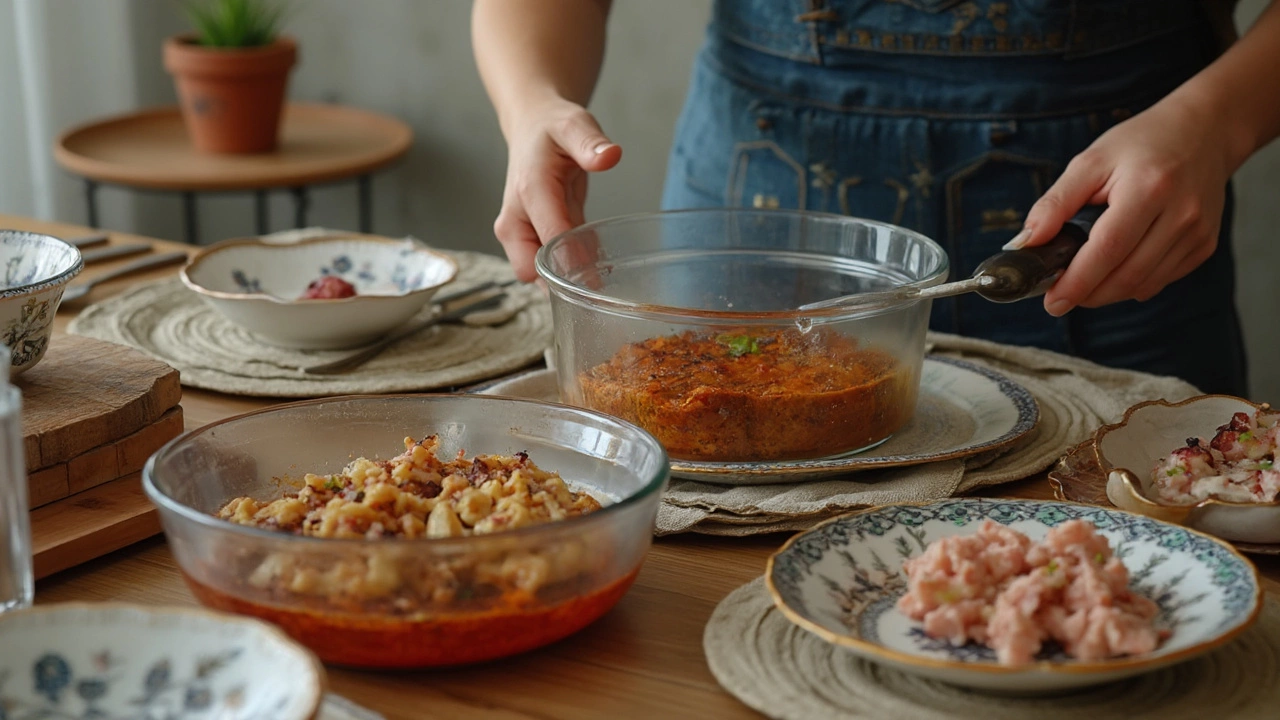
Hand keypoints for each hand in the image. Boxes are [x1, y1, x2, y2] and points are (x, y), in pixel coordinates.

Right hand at [493, 98, 621, 280]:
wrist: (531, 128)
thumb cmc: (551, 129)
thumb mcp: (574, 125)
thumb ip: (590, 143)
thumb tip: (610, 156)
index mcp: (529, 192)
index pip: (547, 240)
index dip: (571, 262)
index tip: (598, 276)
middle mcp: (515, 219)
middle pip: (532, 271)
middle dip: (563, 280)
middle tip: (601, 281)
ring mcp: (519, 232)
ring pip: (537, 276)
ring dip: (566, 279)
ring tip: (601, 273)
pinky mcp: (529, 239)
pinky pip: (547, 268)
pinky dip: (568, 270)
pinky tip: (594, 264)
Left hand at [1012, 97, 1231, 315]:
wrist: (1203, 133)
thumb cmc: (1141, 145)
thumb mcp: (1090, 162)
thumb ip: (1055, 203)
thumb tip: (1025, 243)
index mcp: (1149, 188)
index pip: (1108, 249)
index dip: (1077, 282)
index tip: (1051, 301)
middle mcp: (1181, 214)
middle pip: (1127, 276)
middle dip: (1088, 294)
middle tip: (1059, 295)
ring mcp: (1197, 233)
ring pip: (1143, 285)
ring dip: (1107, 293)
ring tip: (1083, 280)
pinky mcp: (1204, 246)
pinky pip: (1160, 280)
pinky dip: (1131, 284)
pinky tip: (1115, 268)